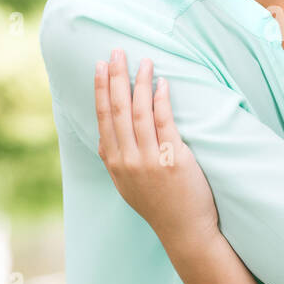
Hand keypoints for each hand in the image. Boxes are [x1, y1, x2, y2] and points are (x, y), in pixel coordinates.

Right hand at [94, 49, 219, 259]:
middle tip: (117, 52)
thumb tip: (105, 137)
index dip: (100, 90)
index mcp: (113, 163)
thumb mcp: (126, 185)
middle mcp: (127, 160)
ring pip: (139, 112)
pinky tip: (162, 83)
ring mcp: (148, 160)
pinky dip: (161, 100)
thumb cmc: (158, 205)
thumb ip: (115, 160)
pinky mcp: (172, 159)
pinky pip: (164, 122)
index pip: (103, 118)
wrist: (184, 231)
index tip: (100, 66)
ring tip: (143, 61)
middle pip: (117, 109)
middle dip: (115, 77)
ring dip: (140, 82)